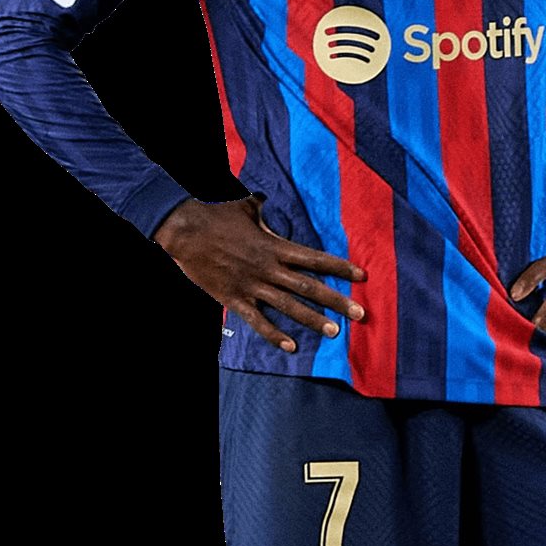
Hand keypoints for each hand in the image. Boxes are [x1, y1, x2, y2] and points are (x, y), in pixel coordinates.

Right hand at [152, 194, 366, 351]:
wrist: (184, 229)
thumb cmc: (214, 213)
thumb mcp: (244, 206)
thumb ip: (260, 207)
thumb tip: (263, 198)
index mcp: (274, 246)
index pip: (315, 259)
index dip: (340, 268)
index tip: (362, 276)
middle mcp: (268, 267)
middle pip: (309, 287)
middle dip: (337, 301)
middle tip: (361, 314)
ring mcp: (252, 285)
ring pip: (289, 306)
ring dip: (313, 320)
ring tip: (335, 332)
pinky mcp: (233, 298)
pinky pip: (257, 320)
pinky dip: (274, 335)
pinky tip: (291, 347)